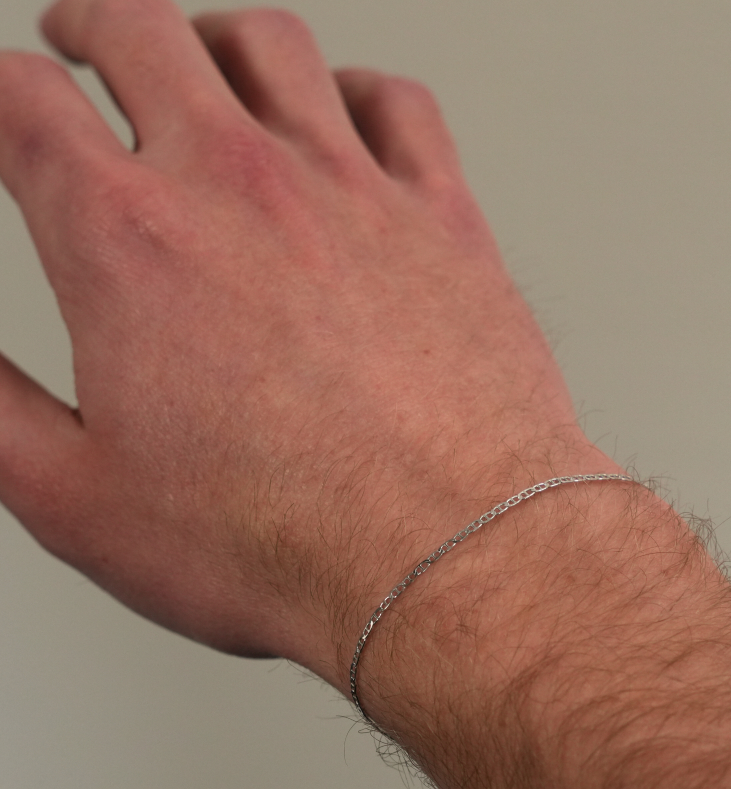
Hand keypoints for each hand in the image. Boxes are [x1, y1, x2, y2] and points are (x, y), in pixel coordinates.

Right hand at [0, 0, 616, 683]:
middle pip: (143, 31)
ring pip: (273, 47)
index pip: (24, 102)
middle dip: (92, 24)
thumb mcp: (79, 500)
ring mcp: (353, 192)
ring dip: (218, 40)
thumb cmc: (286, 542)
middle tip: (79, 39)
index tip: (5, 106)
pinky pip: (400, 104)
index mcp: (131, 241)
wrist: (447, 555)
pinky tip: (347, 114)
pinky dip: (358, 89)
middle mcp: (242, 186)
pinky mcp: (444, 219)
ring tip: (205, 60)